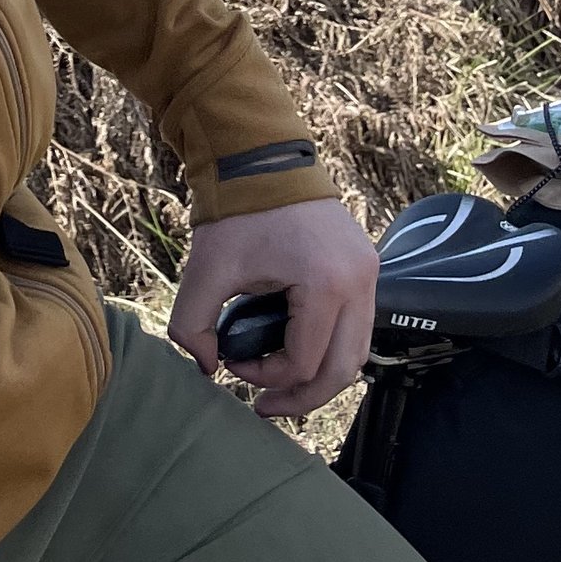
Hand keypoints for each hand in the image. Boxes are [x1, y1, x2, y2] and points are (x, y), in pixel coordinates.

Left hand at [168, 197, 378, 421]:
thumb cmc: (238, 210)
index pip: (303, 361)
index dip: (264, 376)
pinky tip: (299, 354)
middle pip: (343, 370)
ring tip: (282, 387)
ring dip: (321, 377)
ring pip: (357, 352)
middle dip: (302, 397)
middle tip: (264, 406)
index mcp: (327, 284)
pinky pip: (358, 326)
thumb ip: (192, 325)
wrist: (262, 155)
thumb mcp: (205, 269)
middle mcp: (360, 282)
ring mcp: (369, 273)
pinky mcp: (365, 266)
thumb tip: (205, 367)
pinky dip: (331, 348)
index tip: (230, 362)